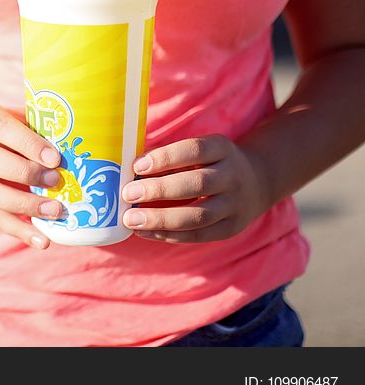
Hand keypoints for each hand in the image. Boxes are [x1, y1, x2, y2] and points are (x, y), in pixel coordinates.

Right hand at [0, 103, 63, 248]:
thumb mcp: (3, 115)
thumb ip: (31, 126)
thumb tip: (72, 141)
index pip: (2, 128)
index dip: (28, 143)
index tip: (55, 158)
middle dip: (26, 173)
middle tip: (56, 180)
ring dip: (24, 206)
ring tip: (55, 212)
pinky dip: (17, 230)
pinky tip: (41, 240)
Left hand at [121, 134, 271, 242]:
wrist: (256, 182)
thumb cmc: (209, 163)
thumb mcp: (201, 150)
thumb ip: (170, 156)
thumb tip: (127, 169)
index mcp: (223, 149)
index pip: (195, 150)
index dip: (165, 158)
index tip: (136, 166)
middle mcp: (233, 176)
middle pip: (197, 184)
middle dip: (159, 190)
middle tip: (128, 194)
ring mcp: (236, 205)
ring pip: (198, 215)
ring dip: (161, 219)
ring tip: (130, 220)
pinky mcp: (231, 228)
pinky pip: (198, 235)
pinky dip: (169, 235)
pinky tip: (145, 232)